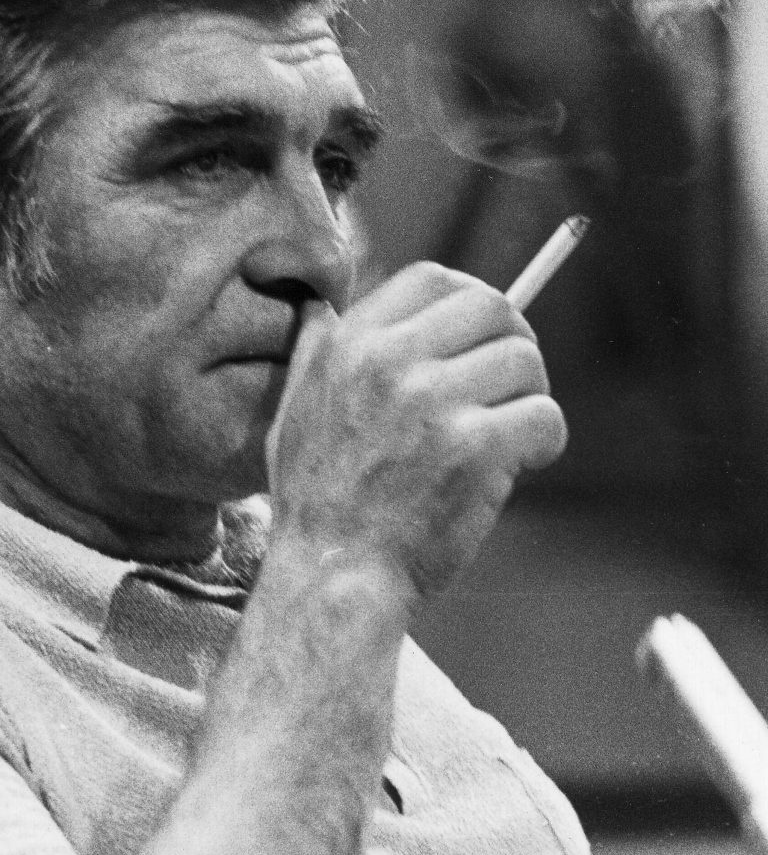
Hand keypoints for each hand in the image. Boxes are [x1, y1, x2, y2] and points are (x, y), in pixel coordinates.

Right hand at [266, 263, 566, 596]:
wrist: (332, 576)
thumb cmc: (316, 503)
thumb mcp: (292, 411)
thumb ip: (314, 353)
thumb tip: (320, 307)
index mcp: (351, 345)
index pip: (433, 277)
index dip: (472, 296)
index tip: (485, 328)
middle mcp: (391, 362)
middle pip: (491, 307)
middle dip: (516, 338)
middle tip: (516, 380)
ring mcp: (433, 403)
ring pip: (524, 361)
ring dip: (532, 395)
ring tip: (514, 430)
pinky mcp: (473, 448)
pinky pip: (543, 417)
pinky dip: (545, 440)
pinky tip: (526, 461)